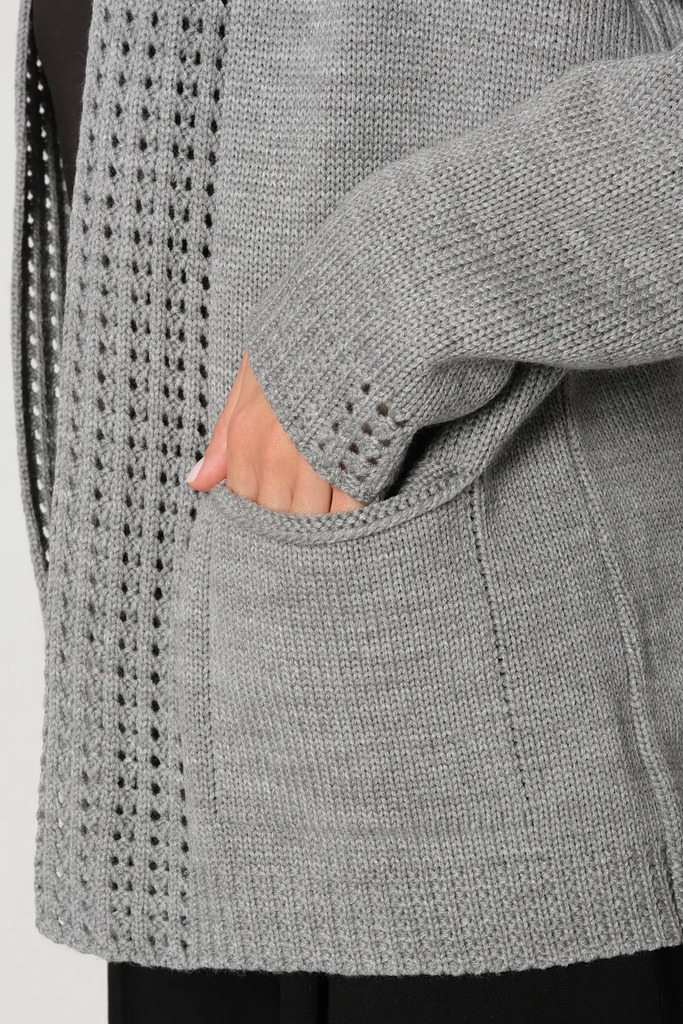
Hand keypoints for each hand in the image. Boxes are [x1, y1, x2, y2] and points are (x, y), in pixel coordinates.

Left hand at [186, 350, 363, 514]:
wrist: (361, 315)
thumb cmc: (304, 342)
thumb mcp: (254, 377)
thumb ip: (224, 436)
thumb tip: (195, 482)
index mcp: (246, 432)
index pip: (242, 499)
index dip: (259, 513)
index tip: (276, 510)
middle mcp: (276, 450)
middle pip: (276, 515)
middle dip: (288, 524)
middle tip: (301, 522)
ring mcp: (316, 456)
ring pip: (310, 518)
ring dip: (318, 525)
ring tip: (328, 520)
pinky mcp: (358, 458)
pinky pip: (350, 507)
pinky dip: (350, 516)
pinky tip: (354, 511)